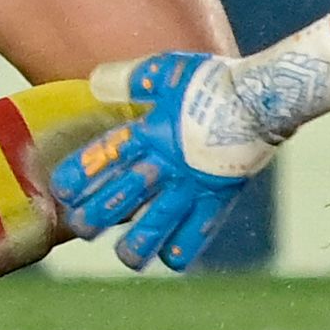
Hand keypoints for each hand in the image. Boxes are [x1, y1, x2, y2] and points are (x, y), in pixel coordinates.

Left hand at [48, 52, 273, 271]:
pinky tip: (171, 257)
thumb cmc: (214, 82)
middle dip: (92, 219)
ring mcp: (191, 186)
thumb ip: (128, 79)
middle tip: (82, 226)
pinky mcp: (218, 199)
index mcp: (149, 132)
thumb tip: (93, 82)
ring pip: (154, 228)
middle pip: (118, 200)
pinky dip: (182, 250)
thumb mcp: (168, 71)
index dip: (77, 178)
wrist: (266, 99)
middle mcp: (165, 164)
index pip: (101, 159)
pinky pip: (196, 235)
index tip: (63, 190)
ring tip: (127, 255)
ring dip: (135, 246)